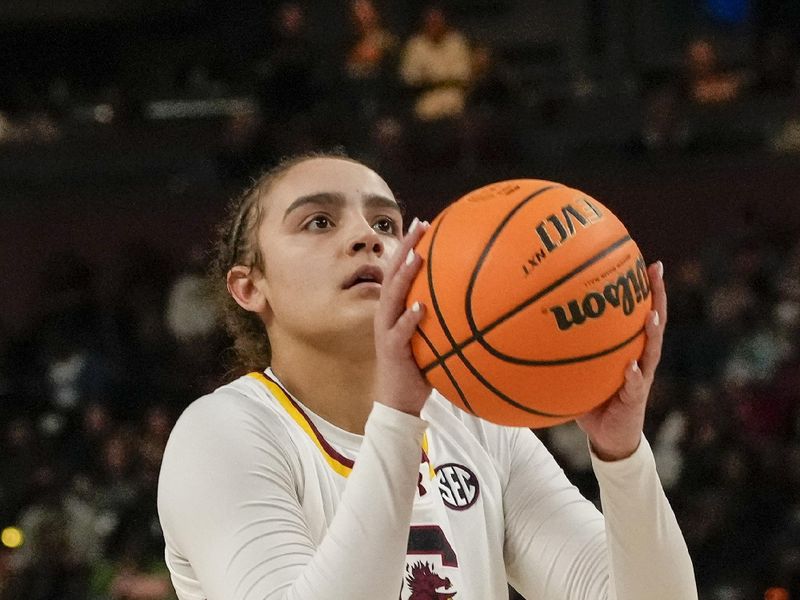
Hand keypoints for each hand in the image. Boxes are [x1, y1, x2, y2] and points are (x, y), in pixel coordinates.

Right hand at [374, 218, 431, 415]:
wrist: (398, 401)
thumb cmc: (419, 368)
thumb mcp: (433, 338)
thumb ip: (446, 319)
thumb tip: (479, 303)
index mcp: (396, 308)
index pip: (400, 269)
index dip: (409, 245)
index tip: (424, 223)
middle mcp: (387, 313)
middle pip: (392, 273)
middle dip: (405, 247)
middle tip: (419, 225)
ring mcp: (387, 330)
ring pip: (392, 296)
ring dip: (403, 276)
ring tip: (416, 257)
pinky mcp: (391, 349)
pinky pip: (400, 331)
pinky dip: (410, 318)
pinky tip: (420, 307)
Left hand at [576, 261, 666, 460]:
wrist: (609, 437)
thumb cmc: (592, 399)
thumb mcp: (578, 370)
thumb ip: (565, 350)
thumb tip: (531, 326)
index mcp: (628, 347)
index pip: (639, 310)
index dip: (644, 287)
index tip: (644, 260)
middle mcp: (640, 357)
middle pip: (654, 320)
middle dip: (657, 295)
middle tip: (656, 270)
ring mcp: (642, 377)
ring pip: (651, 350)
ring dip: (652, 333)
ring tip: (651, 316)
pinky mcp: (636, 399)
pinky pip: (634, 386)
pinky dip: (632, 376)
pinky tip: (630, 367)